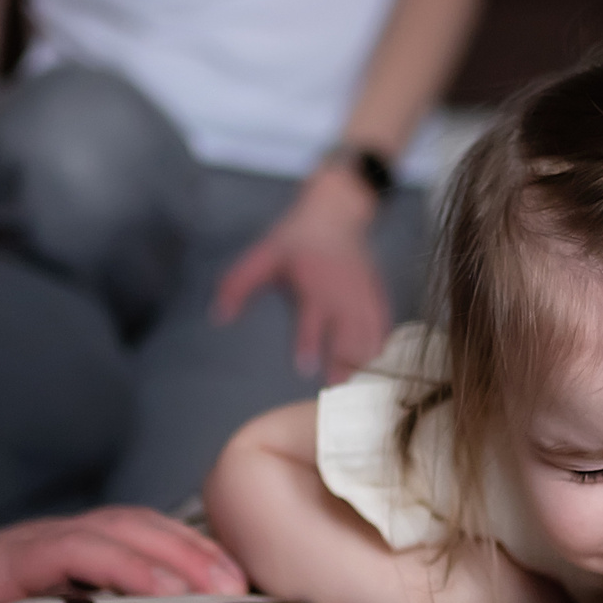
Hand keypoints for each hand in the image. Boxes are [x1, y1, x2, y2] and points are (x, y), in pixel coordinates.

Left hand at [0, 506, 248, 602]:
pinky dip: (188, 552)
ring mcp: (71, 539)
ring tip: (244, 588)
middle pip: (122, 527)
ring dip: (193, 551)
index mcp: (5, 561)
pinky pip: (145, 539)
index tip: (165, 592)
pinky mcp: (88, 551)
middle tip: (232, 593)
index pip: (71, 548)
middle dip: (179, 554)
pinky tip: (226, 580)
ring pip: (141, 527)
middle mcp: (46, 540)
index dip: (120, 564)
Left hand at [210, 165, 388, 381]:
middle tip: (336, 388)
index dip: (310, 343)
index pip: (313, 318)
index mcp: (314, 283)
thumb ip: (239, 284)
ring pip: (369, 333)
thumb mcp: (263, 255)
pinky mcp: (376, 294)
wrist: (335, 214)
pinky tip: (375, 366)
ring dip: (363, 359)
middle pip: (348, 332)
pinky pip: (383, 325)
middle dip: (344, 361)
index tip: (306, 368)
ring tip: (355, 386)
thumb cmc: (295, 239)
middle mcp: (342, 291)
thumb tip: (219, 316)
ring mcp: (363, 294)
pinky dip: (380, 346)